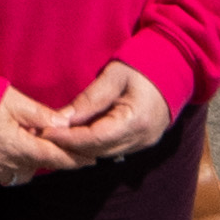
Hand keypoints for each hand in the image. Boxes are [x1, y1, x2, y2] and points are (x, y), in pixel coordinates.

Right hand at [0, 94, 84, 187]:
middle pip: (40, 167)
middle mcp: (7, 164)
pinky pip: (2, 172)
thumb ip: (39, 114)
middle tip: (71, 154)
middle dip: (56, 160)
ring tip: (38, 150)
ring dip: (32, 163)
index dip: (76, 159)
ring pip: (21, 173)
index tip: (92, 158)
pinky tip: (12, 152)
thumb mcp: (12, 100)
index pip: (56, 158)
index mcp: (20, 147)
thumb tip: (64, 123)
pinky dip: (13, 164)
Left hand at [47, 61, 172, 161]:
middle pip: (98, 151)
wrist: (176, 66)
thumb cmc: (143, 65)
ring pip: (104, 154)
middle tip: (43, 136)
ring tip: (56, 136)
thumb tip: (62, 119)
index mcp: (136, 120)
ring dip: (80, 148)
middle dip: (69, 146)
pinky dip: (94, 145)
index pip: (94, 139)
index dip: (67, 139)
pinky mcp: (143, 142)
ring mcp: (144, 142)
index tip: (45, 132)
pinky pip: (113, 149)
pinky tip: (77, 135)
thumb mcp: (113, 76)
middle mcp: (142, 138)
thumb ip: (89, 100)